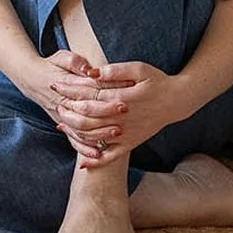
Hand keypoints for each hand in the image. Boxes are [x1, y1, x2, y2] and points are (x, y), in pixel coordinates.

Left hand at [50, 60, 180, 168]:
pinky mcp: (131, 143)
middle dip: (68, 111)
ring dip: (76, 132)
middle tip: (55, 104)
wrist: (177, 101)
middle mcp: (122, 118)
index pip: (89, 95)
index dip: (71, 90)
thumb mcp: (139, 68)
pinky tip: (83, 164)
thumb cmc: (157, 81)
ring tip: (61, 124)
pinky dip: (97, 161)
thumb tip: (92, 72)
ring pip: (96, 137)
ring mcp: (126, 133)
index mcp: (122, 98)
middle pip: (88, 118)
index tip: (56, 84)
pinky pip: (112, 156)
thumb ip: (115, 70)